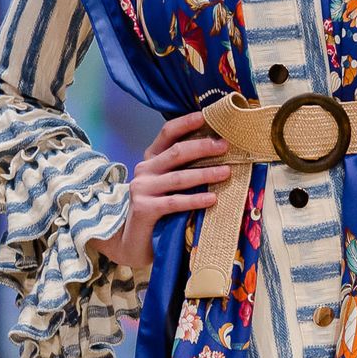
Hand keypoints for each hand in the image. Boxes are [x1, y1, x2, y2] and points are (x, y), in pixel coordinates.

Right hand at [90, 109, 233, 278]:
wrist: (130, 242)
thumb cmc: (156, 213)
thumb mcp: (167, 186)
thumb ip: (183, 170)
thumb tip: (218, 155)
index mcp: (151, 160)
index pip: (168, 133)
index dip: (186, 122)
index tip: (207, 115)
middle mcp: (144, 170)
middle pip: (177, 152)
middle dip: (203, 147)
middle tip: (225, 146)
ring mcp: (142, 189)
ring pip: (179, 177)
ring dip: (205, 173)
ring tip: (226, 172)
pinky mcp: (144, 208)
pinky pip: (175, 202)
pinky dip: (195, 200)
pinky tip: (212, 199)